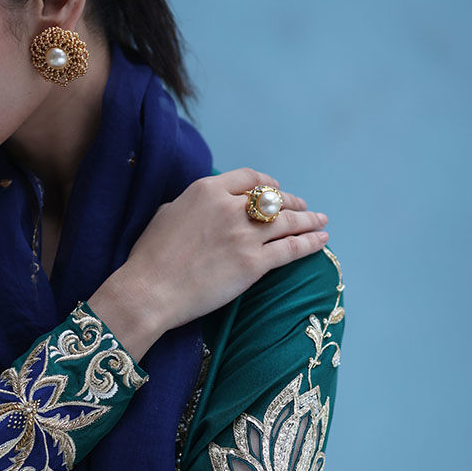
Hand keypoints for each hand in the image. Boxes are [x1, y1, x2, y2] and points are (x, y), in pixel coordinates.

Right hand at [89, 169, 327, 358]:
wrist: (150, 290)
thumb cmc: (150, 257)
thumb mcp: (168, 214)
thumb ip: (193, 204)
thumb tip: (206, 206)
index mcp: (207, 191)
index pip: (249, 179)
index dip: (267, 184)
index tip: (275, 189)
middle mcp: (230, 208)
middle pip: (274, 199)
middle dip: (292, 201)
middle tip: (303, 207)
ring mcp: (245, 236)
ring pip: (288, 222)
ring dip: (308, 220)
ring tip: (321, 220)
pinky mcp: (254, 264)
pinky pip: (291, 249)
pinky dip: (310, 243)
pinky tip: (321, 240)